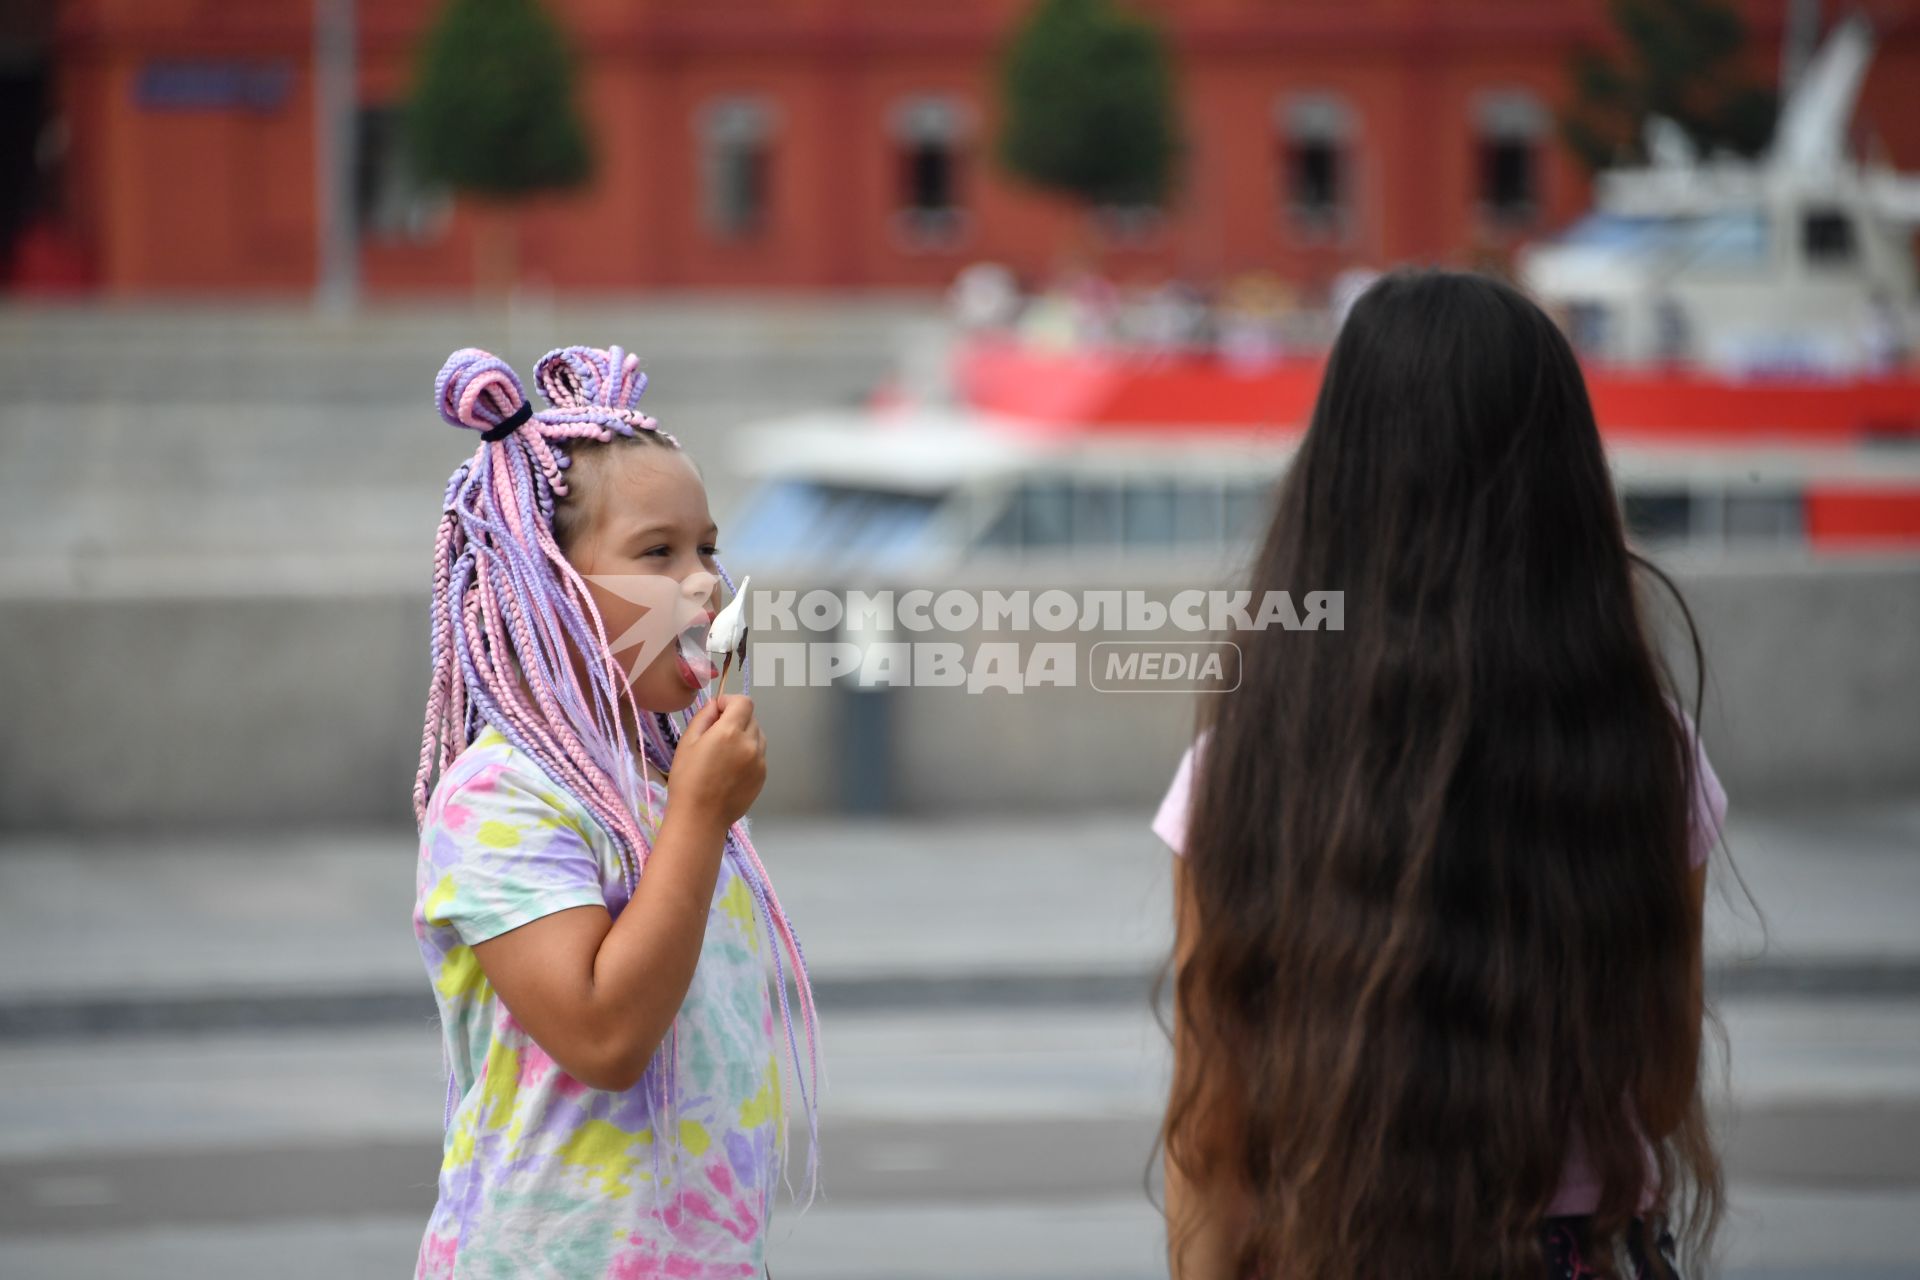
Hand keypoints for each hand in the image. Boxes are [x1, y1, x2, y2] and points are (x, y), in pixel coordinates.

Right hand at [668, 694, 766, 828]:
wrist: (700, 817)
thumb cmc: (687, 779)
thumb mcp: (687, 742)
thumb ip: (704, 717)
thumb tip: (715, 705)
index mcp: (731, 732)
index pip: (744, 702)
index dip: (730, 702)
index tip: (717, 712)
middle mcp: (751, 743)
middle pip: (751, 718)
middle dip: (736, 719)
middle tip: (717, 735)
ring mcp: (760, 761)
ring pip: (758, 736)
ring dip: (744, 736)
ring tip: (725, 753)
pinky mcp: (763, 775)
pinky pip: (759, 754)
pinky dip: (748, 754)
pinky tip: (731, 769)